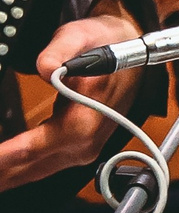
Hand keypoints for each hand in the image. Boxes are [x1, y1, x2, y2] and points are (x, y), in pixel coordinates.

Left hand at [0, 12, 143, 192]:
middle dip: (0, 172)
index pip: (33, 148)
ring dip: (6, 176)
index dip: (3, 157)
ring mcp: (82, 149)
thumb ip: (61, 51)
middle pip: (29, 166)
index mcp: (86, 121)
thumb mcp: (81, 36)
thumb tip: (46, 68)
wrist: (132, 53)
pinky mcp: (78, 149)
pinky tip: (2, 172)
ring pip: (34, 172)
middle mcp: (85, 142)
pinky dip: (17, 171)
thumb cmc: (106, 44)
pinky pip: (41, 167)